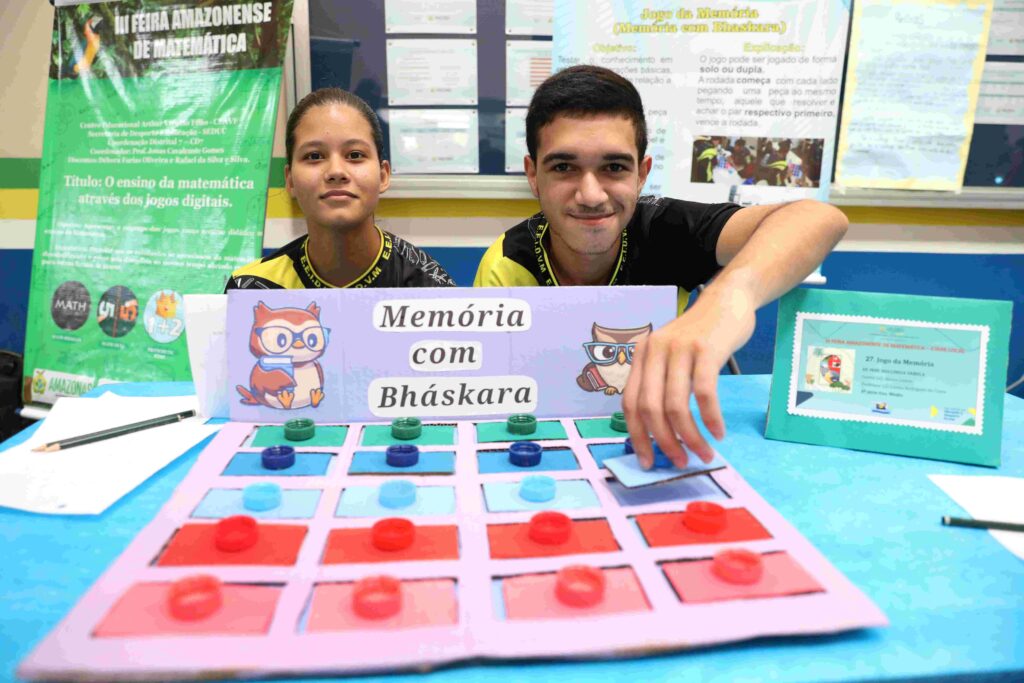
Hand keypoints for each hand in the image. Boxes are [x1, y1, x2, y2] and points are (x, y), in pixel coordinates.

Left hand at [621, 286, 755, 468]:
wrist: (728, 299)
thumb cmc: (701, 335)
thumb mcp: (672, 355)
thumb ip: (663, 383)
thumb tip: (661, 433)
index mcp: (641, 356)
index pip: (630, 403)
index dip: (637, 436)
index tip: (647, 461)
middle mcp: (654, 352)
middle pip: (650, 408)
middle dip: (665, 442)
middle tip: (681, 462)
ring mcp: (679, 349)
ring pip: (676, 405)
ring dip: (690, 436)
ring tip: (704, 453)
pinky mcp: (706, 349)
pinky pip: (704, 392)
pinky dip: (711, 417)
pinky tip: (719, 432)